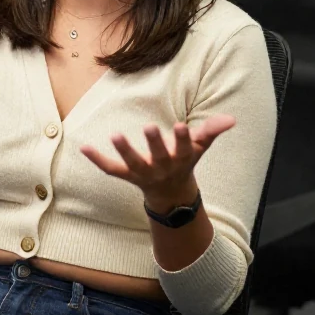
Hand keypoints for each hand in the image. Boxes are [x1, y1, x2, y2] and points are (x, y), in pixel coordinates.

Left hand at [80, 114, 235, 206]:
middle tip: (149, 127)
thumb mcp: (200, 147)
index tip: (180, 126)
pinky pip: (111, 169)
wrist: (171, 195)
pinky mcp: (127, 175)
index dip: (182, 139)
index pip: (183, 149)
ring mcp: (143, 173)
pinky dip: (97, 160)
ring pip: (132, 164)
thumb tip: (231, 119)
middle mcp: (162, 168)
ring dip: (124, 151)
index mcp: (181, 159)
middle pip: (158, 157)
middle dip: (154, 143)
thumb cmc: (185, 161)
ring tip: (115, 135)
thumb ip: (212, 131)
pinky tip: (83, 148)